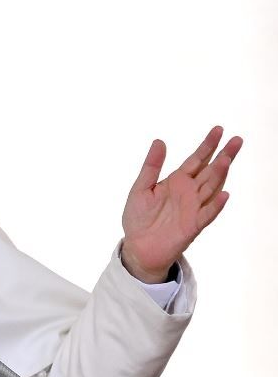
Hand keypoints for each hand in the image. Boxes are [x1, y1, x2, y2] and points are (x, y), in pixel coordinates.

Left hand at [121, 126, 242, 282]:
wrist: (139, 246)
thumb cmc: (139, 217)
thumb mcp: (141, 188)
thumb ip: (151, 166)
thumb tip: (159, 141)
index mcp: (177, 181)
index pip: (196, 159)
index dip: (207, 145)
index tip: (218, 129)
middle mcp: (189, 192)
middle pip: (210, 170)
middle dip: (223, 155)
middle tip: (236, 140)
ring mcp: (193, 208)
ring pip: (211, 188)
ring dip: (219, 175)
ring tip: (226, 159)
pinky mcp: (193, 225)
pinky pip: (207, 214)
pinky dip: (216, 205)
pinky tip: (224, 194)